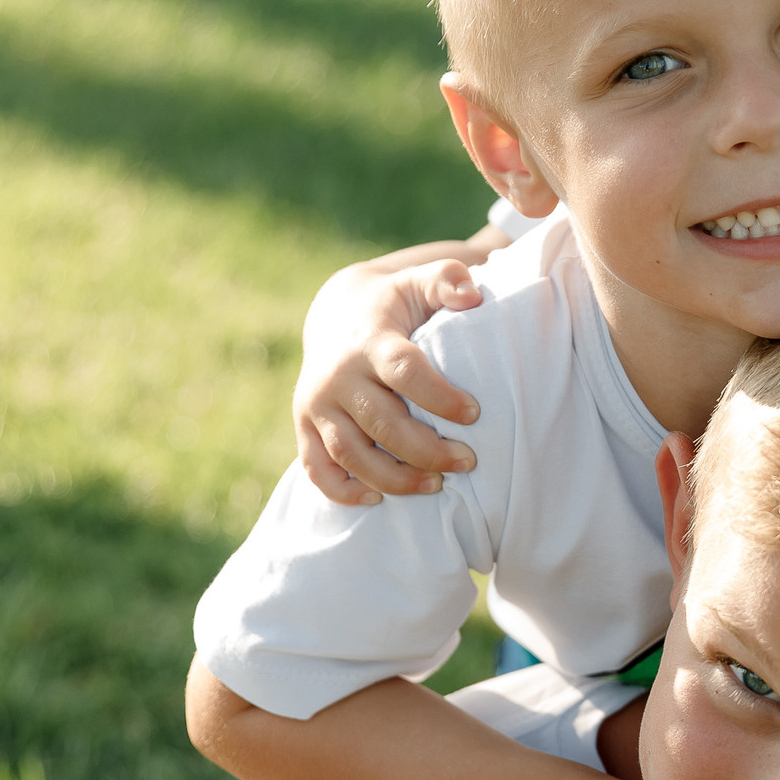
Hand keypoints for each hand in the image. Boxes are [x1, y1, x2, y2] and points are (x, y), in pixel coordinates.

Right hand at [294, 260, 483, 503]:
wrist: (336, 313)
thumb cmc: (394, 303)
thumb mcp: (420, 282)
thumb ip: (448, 280)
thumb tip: (474, 295)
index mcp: (369, 342)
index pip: (405, 372)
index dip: (440, 397)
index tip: (475, 414)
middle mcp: (337, 377)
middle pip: (382, 424)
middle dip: (427, 450)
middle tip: (468, 461)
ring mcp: (316, 406)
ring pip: (351, 454)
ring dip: (394, 479)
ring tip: (437, 486)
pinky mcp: (304, 427)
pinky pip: (317, 470)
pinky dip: (343, 491)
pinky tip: (378, 499)